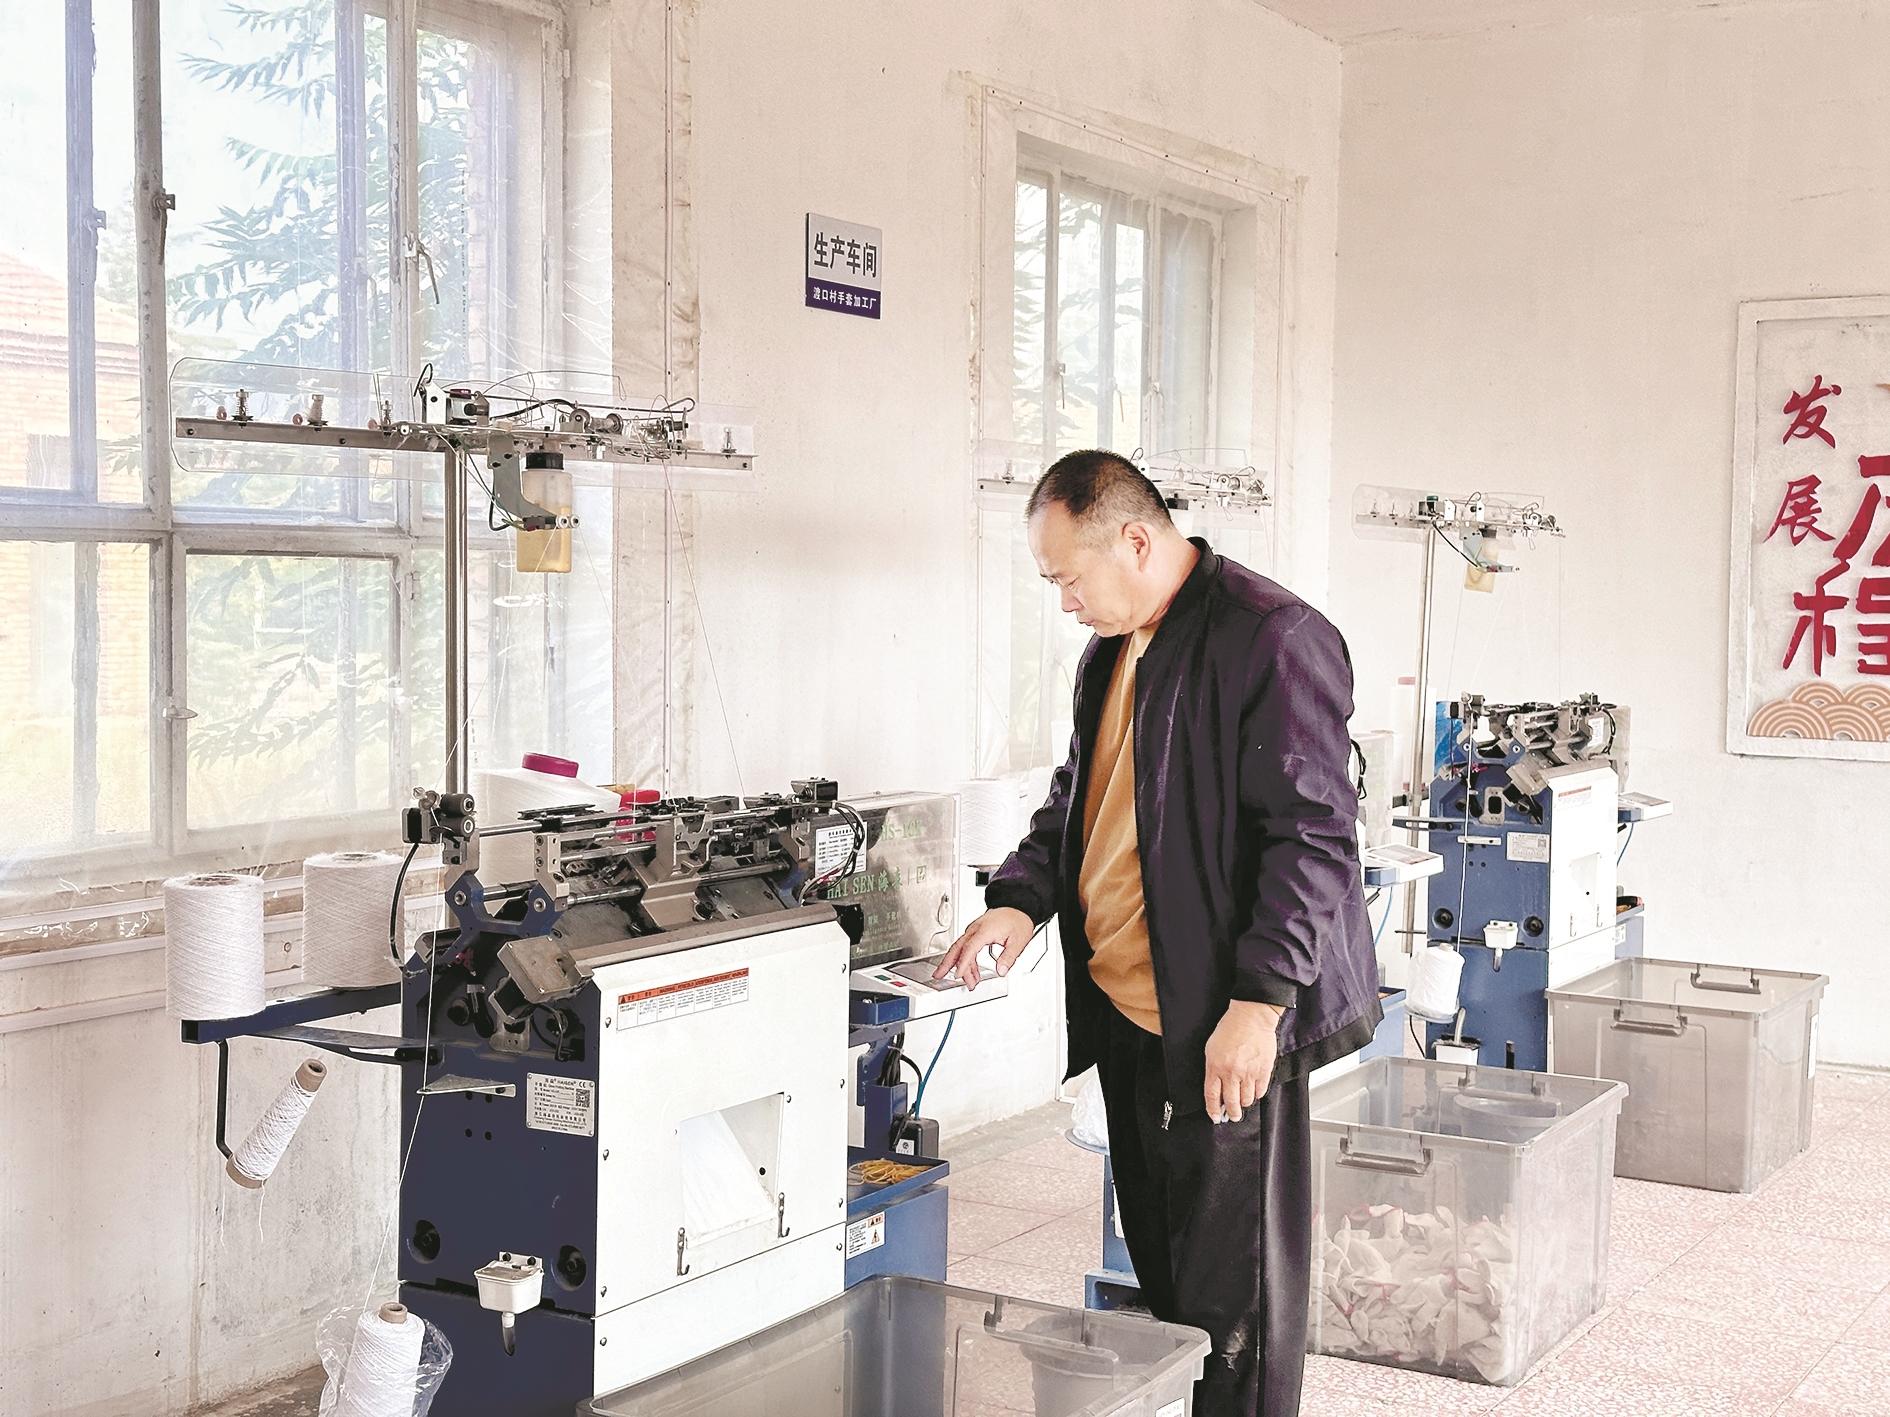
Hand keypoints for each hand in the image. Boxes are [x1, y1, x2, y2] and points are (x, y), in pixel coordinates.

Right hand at [932, 907, 1035, 990]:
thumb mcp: (1019, 941)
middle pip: (957, 947)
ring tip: (968, 981)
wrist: (1018, 907)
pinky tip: (972, 971)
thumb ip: (1008, 957)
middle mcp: (976, 929)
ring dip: (960, 965)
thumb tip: (1001, 971)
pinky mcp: (975, 932)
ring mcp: (974, 930)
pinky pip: (966, 947)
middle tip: (938, 975)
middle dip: (947, 963)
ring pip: (960, 948)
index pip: (969, 949)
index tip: (958, 975)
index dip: (963, 963)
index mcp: (985, 930)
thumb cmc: (1018, 920)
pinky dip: (967, 960)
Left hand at [1204, 1001, 1283, 1122]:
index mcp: (1215, 1066)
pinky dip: (1256, 1094)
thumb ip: (1213, 1070)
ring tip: (1243, 1101)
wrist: (1251, 1017)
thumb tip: (1216, 1089)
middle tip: (1232, 1116)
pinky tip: (1253, 1090)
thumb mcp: (1211, 1048)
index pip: (1212, 1096)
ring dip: (1243, 1103)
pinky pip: (1260, 1092)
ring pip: (1246, 1100)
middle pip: (1230, 1103)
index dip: (1212, 1110)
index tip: (1214, 1117)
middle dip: (1231, 1114)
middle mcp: (1231, 1072)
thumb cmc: (1230, 1029)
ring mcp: (1248, 1073)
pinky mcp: (1263, 1071)